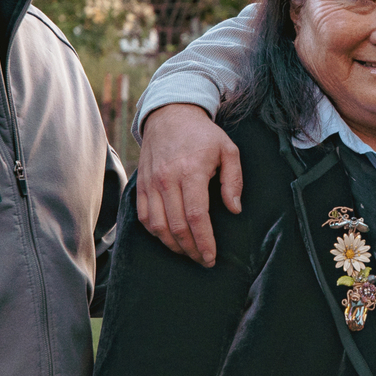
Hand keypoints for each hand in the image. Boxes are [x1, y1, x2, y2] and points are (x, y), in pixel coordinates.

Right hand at [135, 104, 243, 267]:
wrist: (170, 115)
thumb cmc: (203, 135)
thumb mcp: (228, 150)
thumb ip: (233, 180)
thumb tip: (234, 209)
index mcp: (191, 171)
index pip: (196, 216)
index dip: (204, 241)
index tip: (211, 257)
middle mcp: (167, 179)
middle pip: (177, 226)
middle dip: (191, 249)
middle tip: (203, 260)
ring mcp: (151, 183)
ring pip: (157, 226)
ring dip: (173, 246)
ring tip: (188, 253)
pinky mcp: (141, 185)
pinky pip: (144, 217)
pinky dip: (156, 233)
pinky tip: (169, 239)